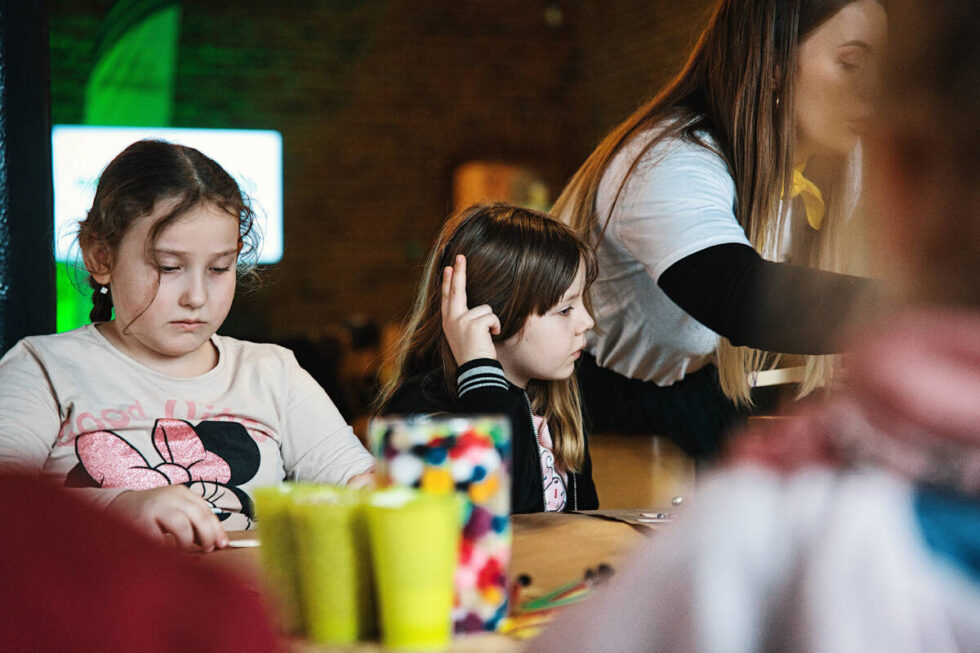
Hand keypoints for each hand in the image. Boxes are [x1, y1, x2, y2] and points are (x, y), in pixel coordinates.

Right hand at [107, 485, 228, 551]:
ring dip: (187, 543)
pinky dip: (167, 549)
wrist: (112, 507)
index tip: (222, 543)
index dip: (216, 528)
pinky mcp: (139, 522)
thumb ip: (190, 519)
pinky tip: (165, 552)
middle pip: (198, 515)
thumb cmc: (148, 513)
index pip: (205, 509)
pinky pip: (160, 540)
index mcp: (180, 492)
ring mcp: (154, 508)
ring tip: (181, 549)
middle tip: (208, 549)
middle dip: (207, 535)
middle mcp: (169, 496)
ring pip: (182, 526)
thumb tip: (214, 540)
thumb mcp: (172, 509)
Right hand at [441, 254, 500, 365]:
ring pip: (485, 309)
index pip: (447, 297)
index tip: (447, 267)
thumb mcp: (463, 335)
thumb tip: (475, 308)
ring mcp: (460, 321)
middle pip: (457, 289)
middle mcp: (451, 319)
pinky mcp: (472, 324)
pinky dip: (495, 327)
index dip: (447, 281)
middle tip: (460, 256)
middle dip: (459, 271)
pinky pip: (492, 317)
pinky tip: (490, 338)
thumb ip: (464, 319)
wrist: (475, 371)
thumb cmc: (474, 355)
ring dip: (491, 322)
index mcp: (448, 322)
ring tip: (486, 337)